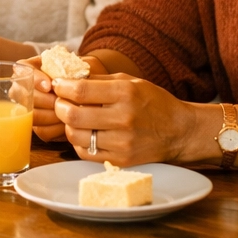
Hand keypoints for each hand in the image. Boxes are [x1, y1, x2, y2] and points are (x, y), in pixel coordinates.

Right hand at [19, 53, 105, 140]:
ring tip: (68, 110)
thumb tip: (69, 78)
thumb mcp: (80, 64)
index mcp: (33, 68)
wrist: (92, 91)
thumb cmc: (84, 74)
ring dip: (51, 114)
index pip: (22, 69)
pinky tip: (68, 122)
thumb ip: (73, 66)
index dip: (34, 79)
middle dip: (44, 100)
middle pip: (24, 95)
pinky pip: (42, 131)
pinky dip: (57, 128)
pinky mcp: (40, 127)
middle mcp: (27, 88)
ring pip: (33, 115)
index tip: (49, 85)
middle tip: (60, 101)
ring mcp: (31, 109)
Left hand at [52, 71, 201, 166]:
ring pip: (76, 136)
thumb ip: (98, 80)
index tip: (58, 84)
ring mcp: (122, 142)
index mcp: (126, 93)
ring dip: (68, 125)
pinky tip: (84, 133)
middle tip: (61, 102)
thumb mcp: (130, 82)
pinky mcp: (121, 160)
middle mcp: (124, 118)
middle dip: (60, 107)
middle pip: (74, 115)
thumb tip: (67, 77)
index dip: (62, 87)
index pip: (81, 91)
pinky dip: (78, 142)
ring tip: (73, 118)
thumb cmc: (152, 102)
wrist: (179, 132)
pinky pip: (85, 153)